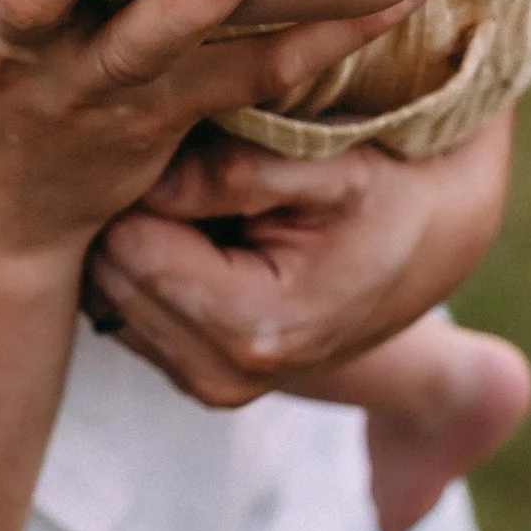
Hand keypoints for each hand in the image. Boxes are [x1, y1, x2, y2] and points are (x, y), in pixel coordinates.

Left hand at [87, 116, 515, 408]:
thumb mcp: (333, 167)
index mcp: (253, 329)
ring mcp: (206, 385)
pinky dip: (147, 264)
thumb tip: (151, 184)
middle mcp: (222, 377)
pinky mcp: (193, 377)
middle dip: (132, 212)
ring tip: (196, 199)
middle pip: (107, 272)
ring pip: (106, 290)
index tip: (179, 145)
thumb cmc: (383, 195)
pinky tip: (195, 234)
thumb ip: (240, 173)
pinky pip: (123, 306)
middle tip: (184, 166)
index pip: (128, 244)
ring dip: (137, 238)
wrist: (423, 251)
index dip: (143, 183)